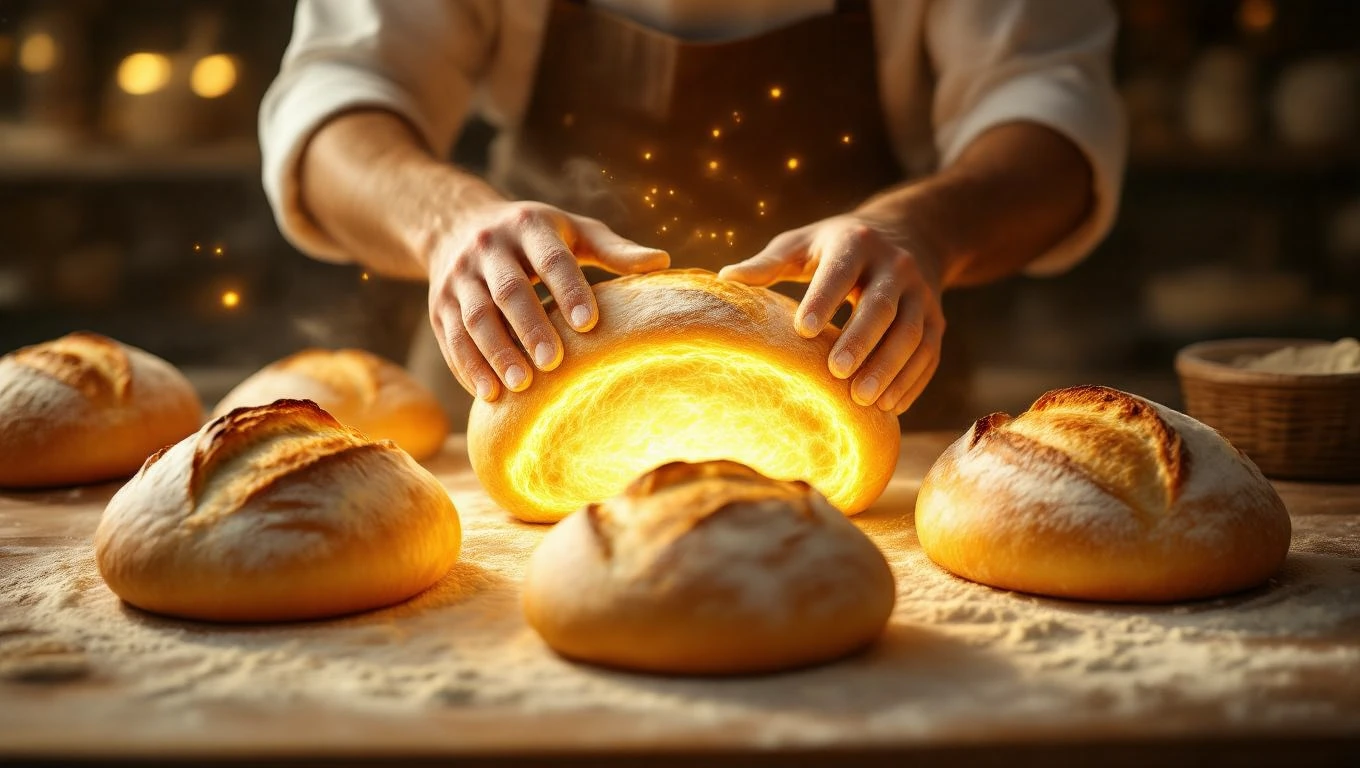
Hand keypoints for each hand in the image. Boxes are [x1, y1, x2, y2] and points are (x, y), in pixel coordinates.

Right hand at [428, 201, 668, 400]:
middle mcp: (487, 248)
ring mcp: (457, 277)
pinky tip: (488, 394)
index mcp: (527, 226)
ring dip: (495, 353)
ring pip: (473, 318)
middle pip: (508, 291)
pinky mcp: (437, 305)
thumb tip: (663, 263)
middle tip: (554, 363)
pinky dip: (467, 367)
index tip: (590, 323)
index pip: (550, 259)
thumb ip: (613, 250)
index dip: (569, 289)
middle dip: (530, 327)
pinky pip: (450, 339)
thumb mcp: (572, 231)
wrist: (455, 224)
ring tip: (520, 385)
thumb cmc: (534, 235)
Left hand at [719, 214, 945, 414]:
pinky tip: (889, 407)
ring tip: (863, 400)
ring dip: (889, 368)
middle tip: (837, 373)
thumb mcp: (804, 244)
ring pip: (911, 333)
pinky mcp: (938, 321)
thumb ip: (769, 263)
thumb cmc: (838, 247)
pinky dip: (911, 382)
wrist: (910, 236)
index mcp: (856, 243)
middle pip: (882, 306)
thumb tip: (725, 279)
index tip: (803, 329)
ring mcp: (922, 295)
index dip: (824, 299)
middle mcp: (896, 266)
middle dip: (862, 340)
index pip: (841, 272)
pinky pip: (928, 354)